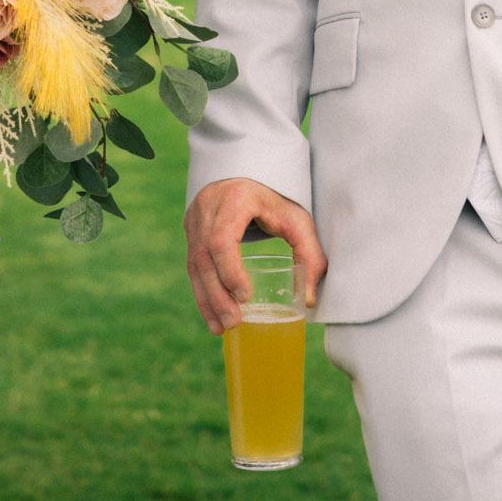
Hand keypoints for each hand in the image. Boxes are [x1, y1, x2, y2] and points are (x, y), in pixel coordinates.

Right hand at [186, 178, 326, 333]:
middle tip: (233, 323)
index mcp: (235, 199)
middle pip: (205, 256)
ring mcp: (195, 217)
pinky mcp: (191, 229)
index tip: (246, 296)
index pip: (222, 239)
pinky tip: (211, 316)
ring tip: (221, 329)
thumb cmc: (278, 199)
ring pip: (194, 263)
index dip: (230, 271)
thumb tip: (310, 300)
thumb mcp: (297, 221)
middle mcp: (209, 206)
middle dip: (217, 294)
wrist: (252, 172)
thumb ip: (309, 255)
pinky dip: (202, 292)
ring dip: (206, 299)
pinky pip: (192, 264)